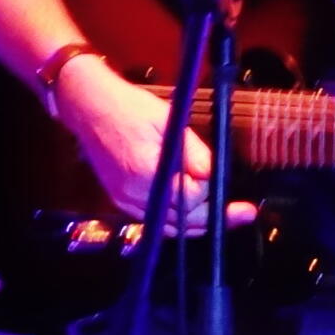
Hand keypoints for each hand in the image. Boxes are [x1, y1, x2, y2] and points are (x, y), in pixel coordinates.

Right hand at [54, 57, 255, 231]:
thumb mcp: (169, 121)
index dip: (211, 190)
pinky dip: (176, 220)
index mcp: (145, 172)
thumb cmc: (128, 108)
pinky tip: (193, 212)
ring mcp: (124, 200)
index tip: (228, 186)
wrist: (91, 107)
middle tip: (243, 213)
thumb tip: (212, 175)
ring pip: (168, 226)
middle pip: (182, 221)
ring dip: (198, 224)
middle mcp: (133, 193)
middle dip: (215, 217)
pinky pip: (154, 220)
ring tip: (225, 217)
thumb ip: (193, 152)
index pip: (190, 198)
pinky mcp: (120, 199)